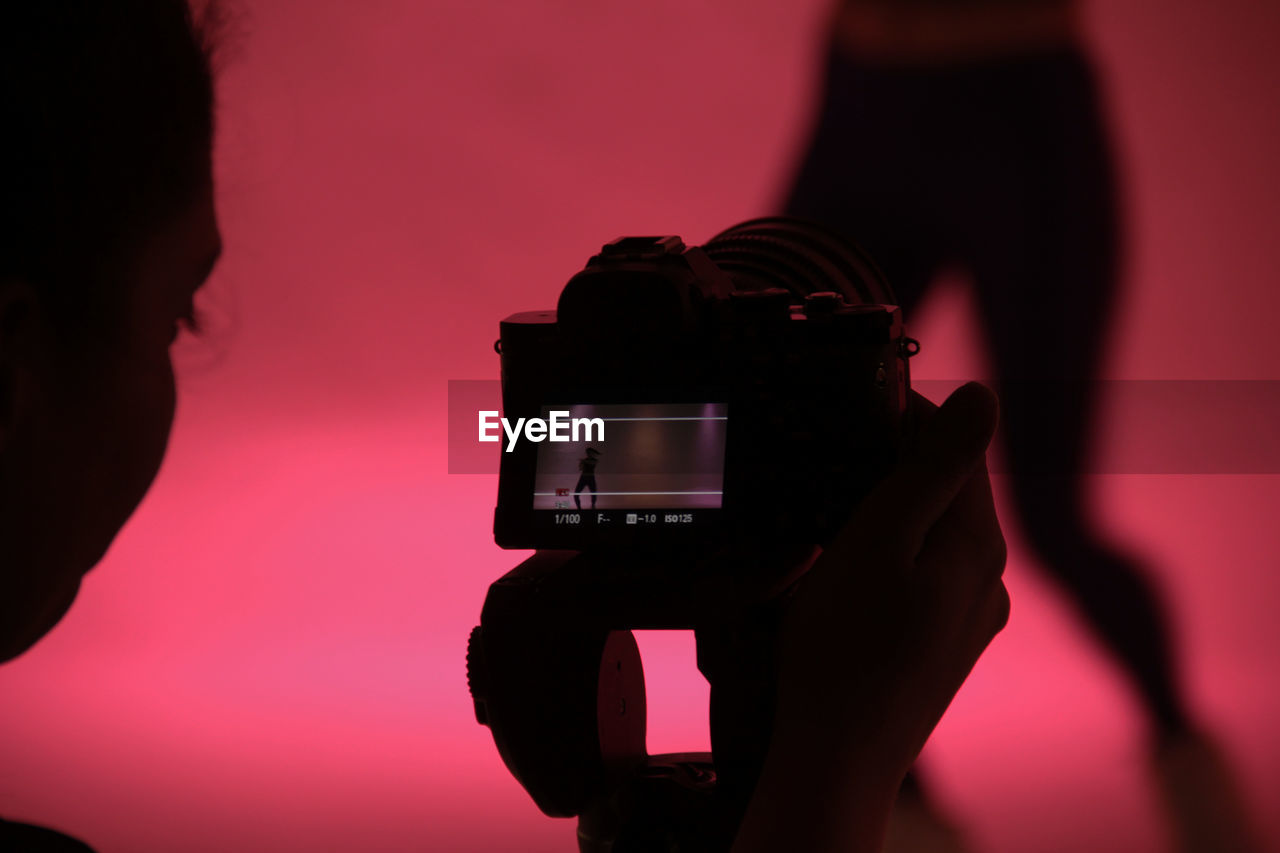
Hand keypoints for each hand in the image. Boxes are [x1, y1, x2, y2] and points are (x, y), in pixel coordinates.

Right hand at [734, 382, 1008, 851]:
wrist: (837, 759)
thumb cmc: (844, 650)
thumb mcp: (879, 541)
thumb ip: (932, 467)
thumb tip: (982, 394)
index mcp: (977, 545)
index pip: (955, 445)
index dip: (902, 415)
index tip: (851, 407)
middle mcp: (988, 579)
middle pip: (947, 490)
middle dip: (896, 463)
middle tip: (831, 457)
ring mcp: (970, 618)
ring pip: (934, 534)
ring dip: (892, 511)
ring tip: (834, 513)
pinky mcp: (943, 646)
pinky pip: (924, 574)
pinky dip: (891, 555)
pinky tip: (852, 571)